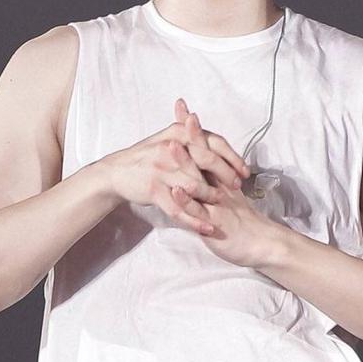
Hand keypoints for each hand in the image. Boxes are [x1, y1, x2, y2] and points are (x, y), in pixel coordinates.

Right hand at [103, 114, 249, 236]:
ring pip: (194, 185)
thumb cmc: (148, 157)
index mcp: (178, 133)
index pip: (214, 142)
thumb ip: (193, 138)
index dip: (232, 157)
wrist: (117, 171)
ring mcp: (162, 169)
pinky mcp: (154, 189)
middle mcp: (171, 147)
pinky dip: (194, 220)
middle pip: (207, 161)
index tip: (244, 170)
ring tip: (224, 206)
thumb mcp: (169, 139)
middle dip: (226, 176)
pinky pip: (178, 207)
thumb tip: (218, 143)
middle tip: (238, 187)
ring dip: (212, 197)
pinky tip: (207, 228)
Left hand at [169, 99, 276, 267]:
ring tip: (171, 145)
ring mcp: (217, 204)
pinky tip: (174, 191)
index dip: (195, 129)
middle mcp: (219, 186)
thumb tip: (202, 161)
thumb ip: (214, 179)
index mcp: (221, 178)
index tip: (183, 108)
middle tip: (184, 114)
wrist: (262, 244)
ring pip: (199, 180)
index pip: (207, 147)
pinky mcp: (213, 224)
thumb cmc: (242, 222)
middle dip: (193, 135)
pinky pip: (198, 212)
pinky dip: (186, 200)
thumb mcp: (228, 196)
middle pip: (205, 156)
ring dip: (185, 162)